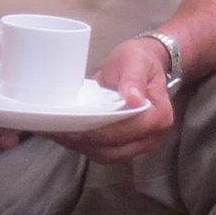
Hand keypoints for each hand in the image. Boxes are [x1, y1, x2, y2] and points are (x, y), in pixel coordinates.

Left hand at [53, 36, 176, 164]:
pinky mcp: (122, 146)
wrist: (139, 67)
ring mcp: (137, 145)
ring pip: (104, 154)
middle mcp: (151, 137)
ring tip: (56, 132)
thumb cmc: (139, 61)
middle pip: (113, 147)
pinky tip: (63, 134)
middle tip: (58, 129)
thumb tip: (133, 99)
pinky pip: (100, 151)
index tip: (77, 123)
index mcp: (159, 116)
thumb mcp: (136, 61)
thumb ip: (134, 79)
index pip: (127, 129)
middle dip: (84, 140)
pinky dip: (80, 144)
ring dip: (78, 145)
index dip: (101, 129)